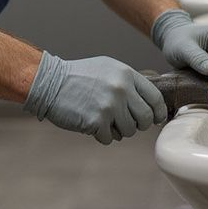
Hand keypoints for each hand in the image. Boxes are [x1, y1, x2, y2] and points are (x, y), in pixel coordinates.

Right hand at [24, 52, 167, 144]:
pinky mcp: (97, 121)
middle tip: (126, 122)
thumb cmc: (79, 77)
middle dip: (138, 125)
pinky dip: (102, 136)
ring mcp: (110, 106)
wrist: (49, 82)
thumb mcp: (108, 69)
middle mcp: (121, 89)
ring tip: (104, 120)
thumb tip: (151, 104)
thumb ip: (129, 83)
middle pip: (146, 118)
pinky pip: (110, 139)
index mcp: (126, 74)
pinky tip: (91, 123)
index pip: (155, 98)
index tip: (156, 119)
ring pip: (129, 131)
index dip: (158, 112)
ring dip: (119, 131)